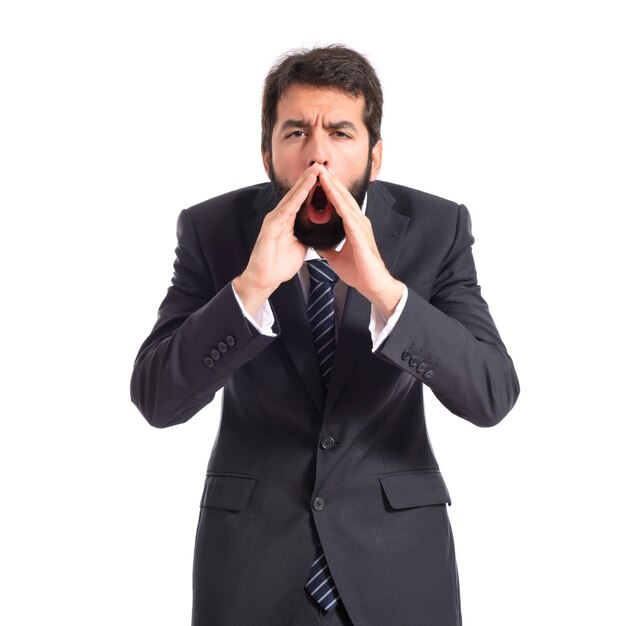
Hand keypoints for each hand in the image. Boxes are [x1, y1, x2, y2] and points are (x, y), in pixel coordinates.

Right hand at [233, 163, 321, 315]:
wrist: (264, 280)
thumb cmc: (278, 265)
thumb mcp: (299, 246)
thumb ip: (307, 234)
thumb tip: (318, 229)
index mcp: (286, 221)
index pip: (301, 200)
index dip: (312, 188)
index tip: (325, 177)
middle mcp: (279, 217)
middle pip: (296, 194)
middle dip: (308, 179)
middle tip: (321, 164)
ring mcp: (274, 220)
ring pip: (292, 198)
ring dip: (304, 183)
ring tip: (316, 170)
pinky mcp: (271, 227)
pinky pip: (287, 209)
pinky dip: (297, 198)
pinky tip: (306, 188)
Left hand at [317, 167, 404, 318]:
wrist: (373, 285)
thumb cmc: (359, 272)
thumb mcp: (336, 258)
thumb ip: (328, 248)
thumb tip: (317, 244)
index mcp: (353, 226)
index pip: (340, 203)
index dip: (330, 190)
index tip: (320, 178)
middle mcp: (358, 222)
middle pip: (343, 196)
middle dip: (331, 181)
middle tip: (320, 166)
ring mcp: (361, 225)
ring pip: (345, 200)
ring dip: (333, 185)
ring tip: (323, 172)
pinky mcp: (360, 233)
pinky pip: (346, 213)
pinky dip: (337, 200)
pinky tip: (330, 191)